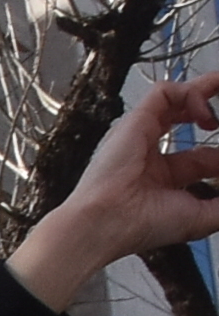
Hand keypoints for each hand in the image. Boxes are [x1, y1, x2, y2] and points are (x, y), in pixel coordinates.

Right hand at [7, 68, 218, 308]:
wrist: (107, 221)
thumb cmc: (144, 224)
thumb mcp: (200, 217)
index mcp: (166, 178)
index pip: (202, 157)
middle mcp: (154, 154)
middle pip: (185, 120)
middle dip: (207, 108)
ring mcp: (143, 134)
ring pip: (174, 99)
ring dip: (203, 92)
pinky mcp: (136, 120)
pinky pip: (165, 91)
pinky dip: (192, 94)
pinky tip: (206, 117)